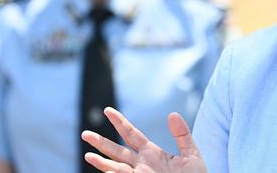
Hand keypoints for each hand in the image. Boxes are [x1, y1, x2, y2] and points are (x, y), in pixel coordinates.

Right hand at [81, 107, 206, 172]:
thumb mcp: (192, 153)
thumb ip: (182, 135)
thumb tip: (172, 114)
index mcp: (152, 153)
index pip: (131, 134)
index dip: (119, 122)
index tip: (107, 110)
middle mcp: (142, 164)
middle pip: (117, 151)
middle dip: (101, 143)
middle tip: (84, 133)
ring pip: (116, 168)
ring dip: (102, 163)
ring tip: (87, 156)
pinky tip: (106, 171)